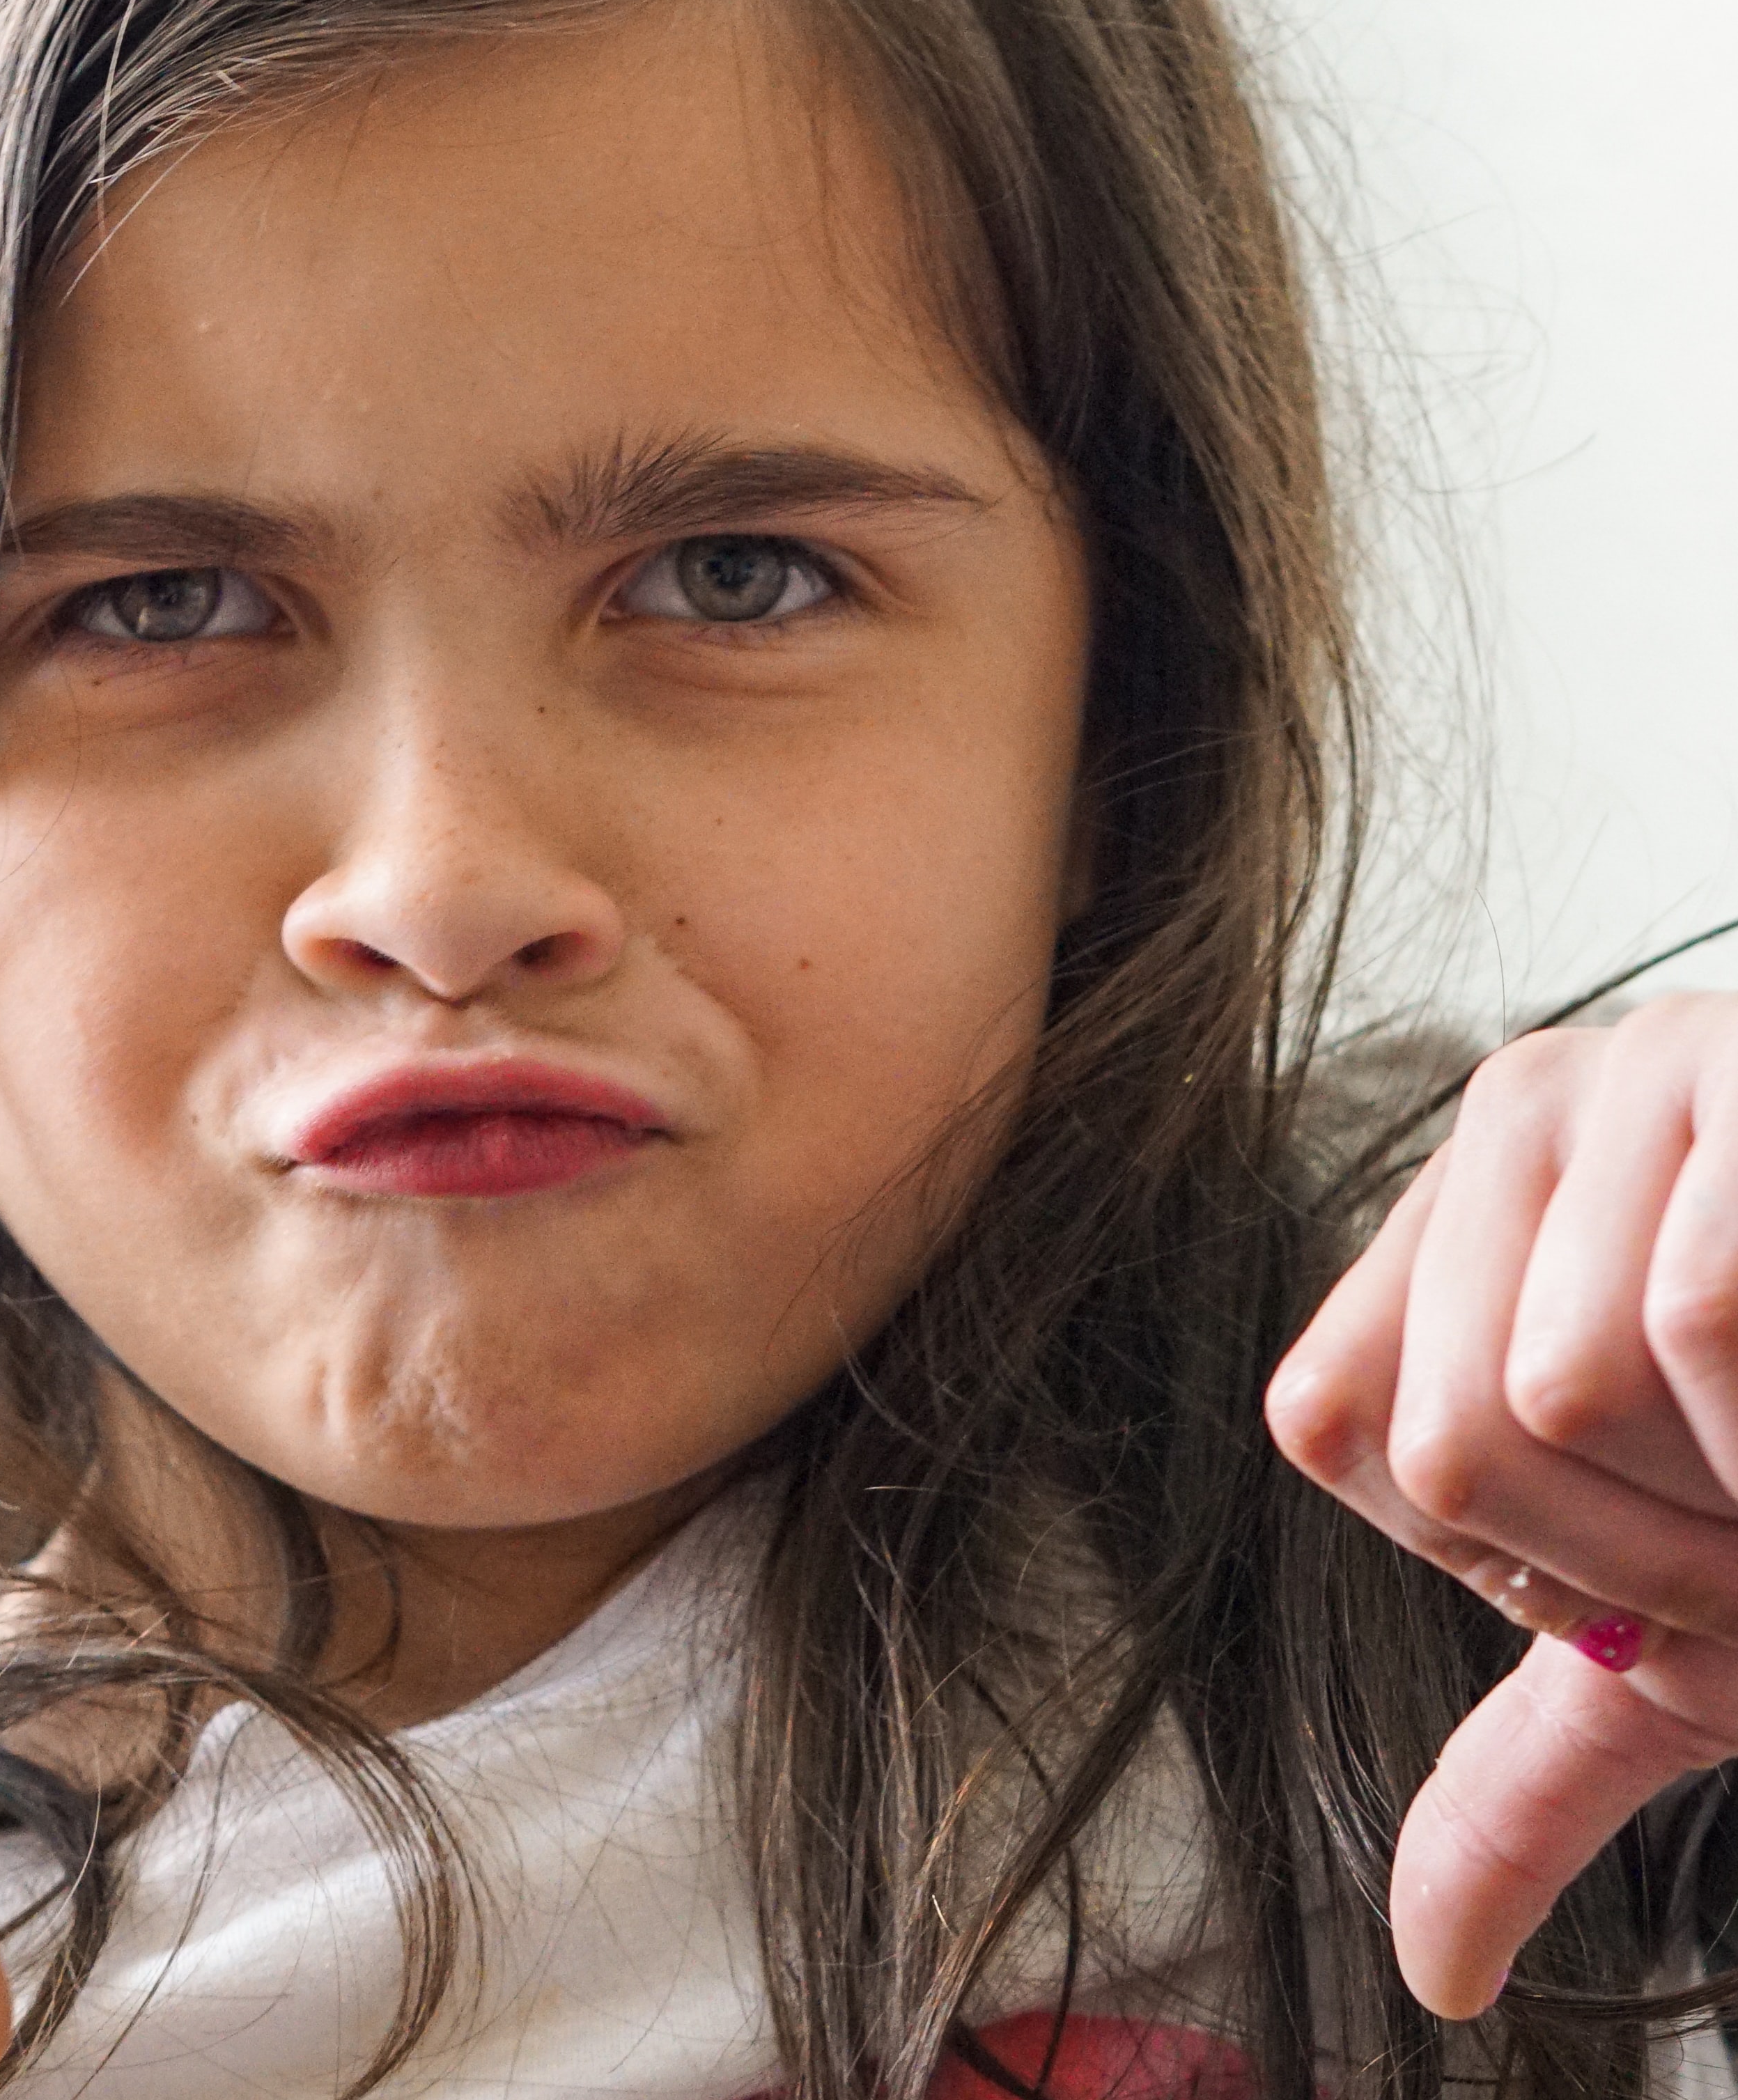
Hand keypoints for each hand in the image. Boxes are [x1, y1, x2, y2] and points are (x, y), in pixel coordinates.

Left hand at [1266, 995, 1737, 2021]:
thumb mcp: (1696, 1622)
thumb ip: (1532, 1773)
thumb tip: (1428, 1967)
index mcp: (1460, 1223)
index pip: (1331, 1428)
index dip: (1513, 1561)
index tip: (1676, 1556)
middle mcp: (1518, 1115)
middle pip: (1443, 1442)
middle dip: (1653, 1567)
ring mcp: (1639, 1065)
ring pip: (1558, 1398)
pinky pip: (1701, 1333)